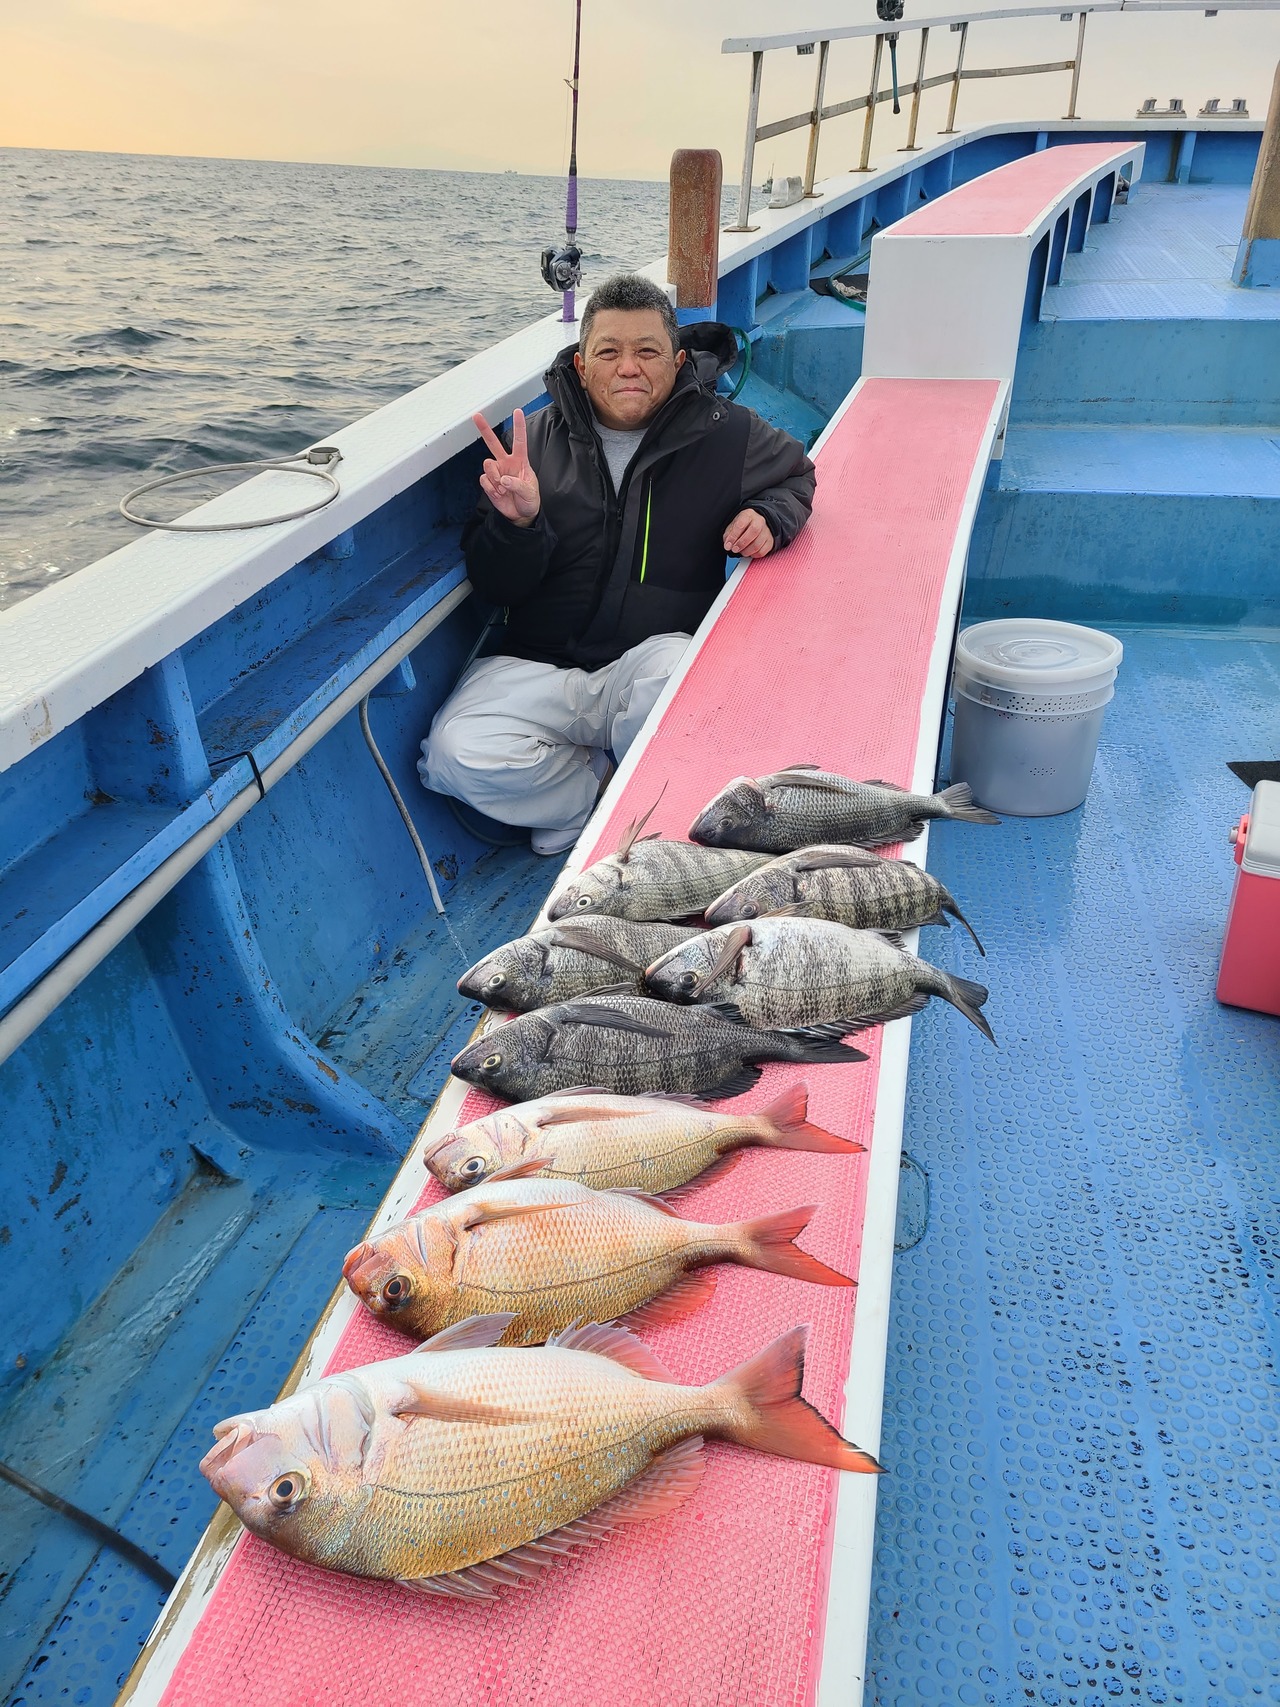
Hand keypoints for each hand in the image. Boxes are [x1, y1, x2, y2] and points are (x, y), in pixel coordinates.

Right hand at [473, 408, 539, 526]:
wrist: (520, 514)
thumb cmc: (529, 500)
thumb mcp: (530, 493)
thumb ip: (518, 485)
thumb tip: (504, 480)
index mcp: (520, 461)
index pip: (519, 441)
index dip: (518, 426)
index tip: (517, 411)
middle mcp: (506, 463)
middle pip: (493, 443)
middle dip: (484, 429)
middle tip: (476, 416)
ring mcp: (496, 472)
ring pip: (487, 464)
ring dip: (494, 477)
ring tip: (503, 488)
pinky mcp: (489, 482)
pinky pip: (484, 480)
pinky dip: (491, 488)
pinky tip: (499, 493)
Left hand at [723, 507, 773, 558]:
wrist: (755, 524)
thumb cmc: (742, 526)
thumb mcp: (732, 526)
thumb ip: (728, 535)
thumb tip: (728, 545)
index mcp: (748, 514)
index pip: (741, 524)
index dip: (733, 536)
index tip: (728, 545)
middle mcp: (759, 521)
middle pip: (753, 531)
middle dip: (742, 543)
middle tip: (735, 549)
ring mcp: (766, 531)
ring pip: (758, 544)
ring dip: (747, 551)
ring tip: (741, 551)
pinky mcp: (770, 541)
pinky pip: (762, 551)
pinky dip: (754, 555)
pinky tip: (749, 552)